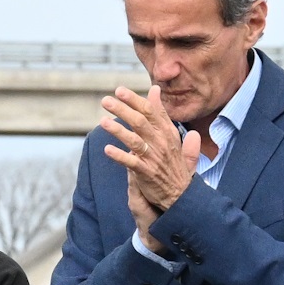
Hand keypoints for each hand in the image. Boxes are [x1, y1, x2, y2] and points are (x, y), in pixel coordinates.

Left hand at [99, 85, 201, 234]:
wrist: (181, 194)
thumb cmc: (174, 163)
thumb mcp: (172, 135)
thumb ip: (162, 113)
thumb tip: (155, 90)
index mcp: (167, 132)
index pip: (150, 111)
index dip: (135, 100)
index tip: (119, 90)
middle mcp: (161, 142)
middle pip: (140, 121)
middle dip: (122, 109)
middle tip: (105, 101)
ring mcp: (154, 158)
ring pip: (134, 139)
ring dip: (118, 130)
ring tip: (102, 122)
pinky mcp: (146, 173)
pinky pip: (131, 162)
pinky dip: (119, 156)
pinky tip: (107, 150)